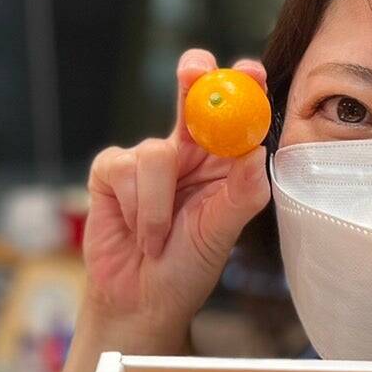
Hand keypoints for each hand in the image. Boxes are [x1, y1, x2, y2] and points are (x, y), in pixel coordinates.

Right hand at [82, 48, 270, 351]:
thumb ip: (241, 195)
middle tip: (195, 70)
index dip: (243, 87)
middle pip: (191, 94)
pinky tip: (135, 232)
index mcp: (224, 162)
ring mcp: (147, 159)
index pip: (237, 113)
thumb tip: (258, 154)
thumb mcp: (221, 235)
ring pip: (156, 152)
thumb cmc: (187, 268)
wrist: (140, 301)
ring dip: (158, 207)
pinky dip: (136, 208)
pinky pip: (124, 169)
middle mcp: (188, 152)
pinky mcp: (112, 171)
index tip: (250, 73)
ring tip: (158, 241)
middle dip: (193, 76)